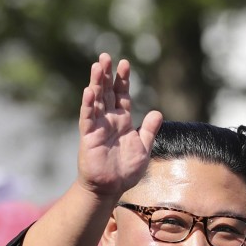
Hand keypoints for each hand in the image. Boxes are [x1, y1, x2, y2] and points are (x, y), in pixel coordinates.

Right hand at [76, 52, 162, 196]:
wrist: (110, 188)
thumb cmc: (125, 171)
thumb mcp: (143, 148)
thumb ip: (149, 130)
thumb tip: (157, 112)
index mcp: (122, 121)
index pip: (122, 95)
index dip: (122, 80)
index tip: (124, 63)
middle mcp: (109, 121)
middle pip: (107, 92)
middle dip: (106, 74)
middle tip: (106, 56)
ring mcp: (97, 127)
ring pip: (96, 100)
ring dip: (96, 83)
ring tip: (97, 66)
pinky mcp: (88, 136)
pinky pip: (87, 118)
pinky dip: (88, 105)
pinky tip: (89, 91)